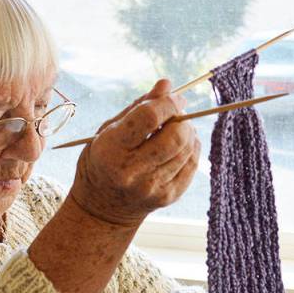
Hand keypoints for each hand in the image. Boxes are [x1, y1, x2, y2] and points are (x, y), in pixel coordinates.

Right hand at [68, 78, 200, 227]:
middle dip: (182, 118)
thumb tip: (166, 84)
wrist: (102, 208)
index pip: (150, 118)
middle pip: (175, 136)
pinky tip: (180, 145)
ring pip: (187, 149)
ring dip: (188, 131)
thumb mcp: (108, 131)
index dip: (168, 102)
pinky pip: (192, 165)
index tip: (174, 97)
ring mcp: (151, 187)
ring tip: (178, 127)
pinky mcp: (167, 197)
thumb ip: (137, 107)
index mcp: (111, 151)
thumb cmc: (103, 161)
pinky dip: (192, 148)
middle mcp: (131, 172)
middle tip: (177, 112)